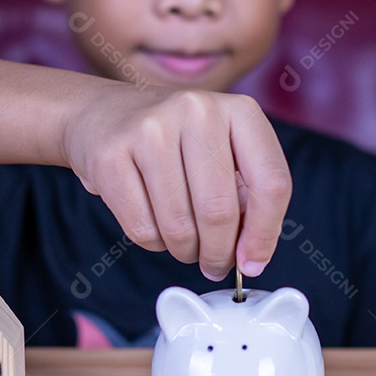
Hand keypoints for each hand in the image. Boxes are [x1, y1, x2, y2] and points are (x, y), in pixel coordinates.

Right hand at [62, 85, 291, 280]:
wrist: (103, 114)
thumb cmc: (176, 142)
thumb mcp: (224, 152)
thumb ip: (248, 196)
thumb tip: (251, 258)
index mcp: (239, 111)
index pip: (271, 183)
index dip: (264, 234)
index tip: (253, 263)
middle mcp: (196, 111)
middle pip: (220, 211)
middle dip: (219, 254)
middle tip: (214, 265)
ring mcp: (150, 129)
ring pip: (180, 227)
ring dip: (185, 251)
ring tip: (184, 243)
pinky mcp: (110, 155)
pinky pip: (142, 229)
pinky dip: (154, 243)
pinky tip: (155, 226)